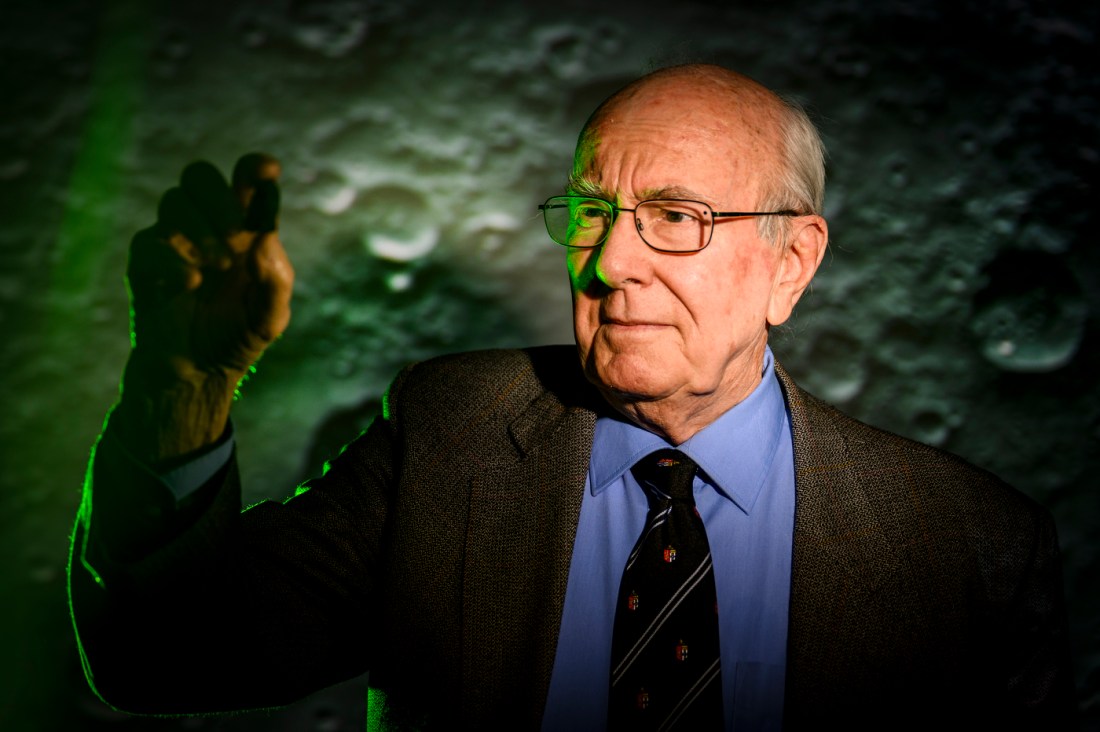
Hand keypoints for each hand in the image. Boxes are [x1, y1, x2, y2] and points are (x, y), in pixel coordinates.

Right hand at [117, 153, 293, 461]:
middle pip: (199, 175)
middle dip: (220, 198)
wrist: (199, 372)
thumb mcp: (271, 315)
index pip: (247, 178)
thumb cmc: (239, 335)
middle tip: (236, 235)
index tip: (265, 172)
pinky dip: (173, 260)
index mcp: (244, 227)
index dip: (255, 168)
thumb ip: (276, 278)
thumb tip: (264, 238)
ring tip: (218, 269)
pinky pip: (150, 242)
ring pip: (174, 201)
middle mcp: (206, 224)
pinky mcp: (144, 264)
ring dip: (200, 232)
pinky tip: (191, 284)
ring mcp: (172, 240)